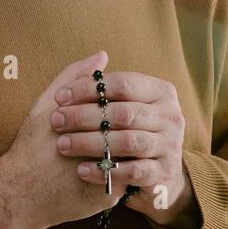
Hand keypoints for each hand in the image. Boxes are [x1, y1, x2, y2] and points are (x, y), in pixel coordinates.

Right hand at [0, 51, 124, 228]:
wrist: (19, 195)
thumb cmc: (32, 148)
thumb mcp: (47, 106)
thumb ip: (75, 77)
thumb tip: (102, 56)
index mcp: (94, 123)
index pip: (127, 105)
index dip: (121, 104)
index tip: (109, 107)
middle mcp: (107, 148)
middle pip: (135, 128)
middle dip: (128, 127)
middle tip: (113, 127)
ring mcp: (112, 174)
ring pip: (136, 153)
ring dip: (128, 147)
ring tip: (112, 145)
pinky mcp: (111, 197)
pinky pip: (129, 177)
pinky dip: (123, 169)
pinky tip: (108, 166)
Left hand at [50, 69, 199, 228]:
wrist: (151, 170)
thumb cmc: (126, 129)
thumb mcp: (117, 103)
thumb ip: (102, 82)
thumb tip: (100, 56)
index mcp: (161, 92)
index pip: (123, 83)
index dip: (88, 88)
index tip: (59, 97)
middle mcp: (171, 116)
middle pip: (123, 113)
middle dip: (83, 116)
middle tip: (56, 121)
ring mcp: (170, 145)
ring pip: (127, 141)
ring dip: (90, 143)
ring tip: (62, 145)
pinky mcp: (164, 172)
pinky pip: (132, 172)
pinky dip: (105, 171)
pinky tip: (81, 170)